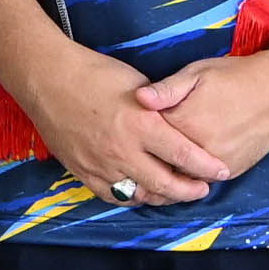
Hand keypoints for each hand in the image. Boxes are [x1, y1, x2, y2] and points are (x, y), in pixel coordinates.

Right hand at [4, 42, 218, 208]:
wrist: (47, 78)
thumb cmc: (94, 73)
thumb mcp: (137, 83)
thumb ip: (159, 109)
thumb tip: (176, 126)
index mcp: (141, 124)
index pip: (185, 155)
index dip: (207, 167)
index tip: (221, 171)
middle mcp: (123, 150)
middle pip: (166, 184)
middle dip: (190, 191)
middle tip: (202, 189)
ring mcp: (101, 164)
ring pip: (140, 194)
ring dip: (162, 196)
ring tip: (174, 192)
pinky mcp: (83, 171)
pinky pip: (113, 195)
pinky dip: (131, 196)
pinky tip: (140, 191)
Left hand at [131, 48, 268, 183]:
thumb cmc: (235, 76)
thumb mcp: (197, 73)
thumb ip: (166, 90)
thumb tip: (138, 98)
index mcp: (185, 122)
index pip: (148, 137)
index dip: (136, 135)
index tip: (127, 132)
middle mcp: (200, 148)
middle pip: (162, 162)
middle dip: (148, 160)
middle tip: (135, 156)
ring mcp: (217, 163)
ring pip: (181, 178)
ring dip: (168, 173)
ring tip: (154, 165)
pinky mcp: (232, 171)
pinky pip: (202, 181)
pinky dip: (189, 178)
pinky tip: (180, 169)